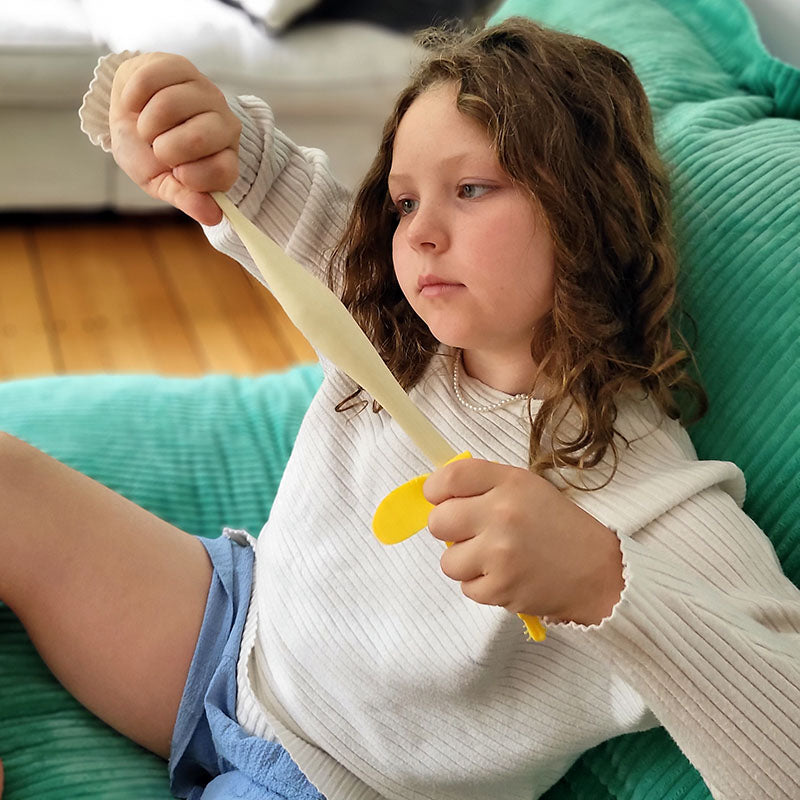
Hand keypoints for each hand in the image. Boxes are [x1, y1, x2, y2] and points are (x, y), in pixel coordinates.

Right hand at [109, 53, 241, 224]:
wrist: (127, 114)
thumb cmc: (147, 153)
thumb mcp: (162, 183)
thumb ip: (187, 198)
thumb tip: (214, 217)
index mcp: (224, 158)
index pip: (224, 172)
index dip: (192, 177)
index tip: (177, 173)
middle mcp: (224, 125)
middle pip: (199, 137)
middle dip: (165, 148)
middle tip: (159, 148)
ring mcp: (206, 93)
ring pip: (170, 106)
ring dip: (146, 123)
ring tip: (148, 127)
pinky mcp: (182, 67)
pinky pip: (151, 81)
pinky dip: (133, 98)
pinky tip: (136, 104)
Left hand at [423, 459, 623, 625]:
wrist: (598, 572)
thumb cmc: (558, 526)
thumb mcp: (527, 488)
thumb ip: (484, 486)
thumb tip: (437, 495)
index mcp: (509, 483)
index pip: (450, 478)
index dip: (436, 489)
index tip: (440, 498)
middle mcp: (502, 514)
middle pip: (438, 521)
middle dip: (448, 529)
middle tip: (472, 533)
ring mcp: (500, 553)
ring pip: (448, 561)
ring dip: (465, 563)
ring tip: (494, 558)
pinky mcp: (501, 588)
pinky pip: (466, 588)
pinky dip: (482, 586)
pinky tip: (506, 576)